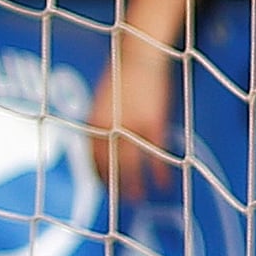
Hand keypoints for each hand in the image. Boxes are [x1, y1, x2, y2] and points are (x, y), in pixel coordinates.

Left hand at [86, 29, 179, 200]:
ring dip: (134, 185)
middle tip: (119, 200)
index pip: (91, 157)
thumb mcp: (103, 101)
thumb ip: (101, 122)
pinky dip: (160, 171)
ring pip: (132, 164)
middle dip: (114, 185)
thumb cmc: (121, 75)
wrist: (139, 54)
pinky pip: (156, 154)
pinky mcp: (153, 123)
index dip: (97, 174)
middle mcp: (110, 127)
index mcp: (94, 121)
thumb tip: (101, 141)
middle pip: (110, 165)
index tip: (102, 185)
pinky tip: (163, 184)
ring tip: (137, 199)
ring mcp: (132, 126)